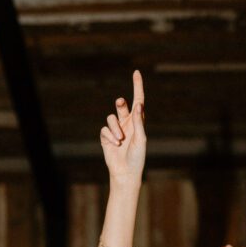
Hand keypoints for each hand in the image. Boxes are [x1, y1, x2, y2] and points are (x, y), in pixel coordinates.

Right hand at [100, 69, 145, 184]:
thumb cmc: (137, 157)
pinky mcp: (106, 137)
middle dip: (120, 104)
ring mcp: (116, 130)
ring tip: (120, 140)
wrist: (126, 172)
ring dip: (115, 128)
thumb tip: (138, 104)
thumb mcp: (141, 139)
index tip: (136, 73)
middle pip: (121, 105)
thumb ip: (139, 122)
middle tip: (121, 102)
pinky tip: (115, 144)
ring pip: (111, 118)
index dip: (137, 87)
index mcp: (138, 122)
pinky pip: (104, 129)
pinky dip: (110, 136)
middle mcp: (127, 123)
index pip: (138, 101)